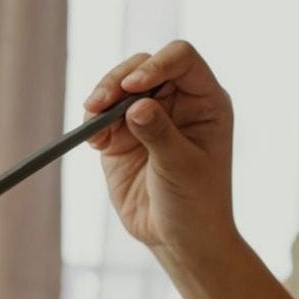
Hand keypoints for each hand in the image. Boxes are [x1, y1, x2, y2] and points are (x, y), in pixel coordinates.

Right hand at [83, 41, 235, 258]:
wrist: (179, 238)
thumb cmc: (196, 203)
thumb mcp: (181, 168)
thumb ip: (160, 134)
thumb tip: (137, 105)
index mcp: (206, 101)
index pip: (182, 60)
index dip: (157, 64)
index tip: (134, 87)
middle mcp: (178, 101)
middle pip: (143, 66)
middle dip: (118, 79)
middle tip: (99, 104)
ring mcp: (148, 115)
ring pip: (118, 85)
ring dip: (101, 97)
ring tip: (93, 120)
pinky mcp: (122, 134)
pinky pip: (101, 113)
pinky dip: (92, 120)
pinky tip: (95, 142)